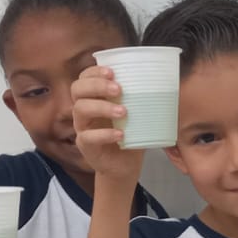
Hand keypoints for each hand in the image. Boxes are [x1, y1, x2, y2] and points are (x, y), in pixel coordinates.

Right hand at [71, 65, 143, 180]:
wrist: (124, 166)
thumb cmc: (129, 135)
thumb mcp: (135, 115)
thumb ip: (139, 99)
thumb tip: (160, 82)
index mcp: (93, 98)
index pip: (84, 78)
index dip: (94, 72)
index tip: (112, 72)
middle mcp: (83, 110)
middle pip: (78, 89)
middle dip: (97, 85)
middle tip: (119, 90)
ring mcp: (82, 127)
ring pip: (80, 109)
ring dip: (102, 107)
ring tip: (123, 112)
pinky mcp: (85, 145)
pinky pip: (88, 136)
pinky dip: (105, 134)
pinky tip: (120, 135)